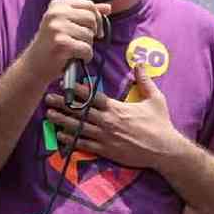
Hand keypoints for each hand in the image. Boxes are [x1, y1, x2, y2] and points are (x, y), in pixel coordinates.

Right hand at [24, 0, 110, 81]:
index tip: (94, 29)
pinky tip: (76, 57)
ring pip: (90, 35)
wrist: (34, 64)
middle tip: (83, 41)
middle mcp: (55, 13)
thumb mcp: (65, 23)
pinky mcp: (61, 44)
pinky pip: (87, 49)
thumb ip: (86, 13)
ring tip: (74, 49)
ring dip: (87, 46)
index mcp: (57, 5)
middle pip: (91, 18)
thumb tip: (107, 7)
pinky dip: (85, 56)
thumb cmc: (51, 44)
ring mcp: (57, 28)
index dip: (97, 18)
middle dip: (93, 32)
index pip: (88, 4)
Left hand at [43, 64, 183, 169]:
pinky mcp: (105, 150)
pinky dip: (71, 139)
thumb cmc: (160, 124)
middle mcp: (107, 121)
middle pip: (80, 110)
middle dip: (63, 104)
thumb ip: (145, 81)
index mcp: (116, 108)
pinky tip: (61, 135)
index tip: (64, 83)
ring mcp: (104, 136)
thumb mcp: (155, 99)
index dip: (77, 90)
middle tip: (48, 98)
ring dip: (62, 120)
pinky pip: (84, 144)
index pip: (92, 96)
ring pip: (78, 127)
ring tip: (49, 115)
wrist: (165, 150)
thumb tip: (140, 62)